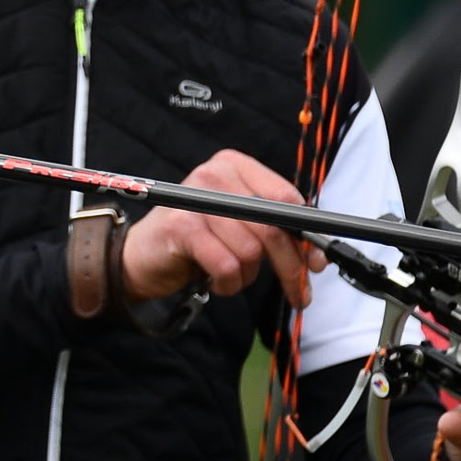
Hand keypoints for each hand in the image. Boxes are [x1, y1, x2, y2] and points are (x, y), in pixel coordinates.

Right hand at [119, 151, 314, 305]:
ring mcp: (196, 199)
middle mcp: (215, 174)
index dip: (306, 234)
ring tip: (230, 275)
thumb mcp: (239, 226)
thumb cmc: (198, 240)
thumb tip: (317, 254)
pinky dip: (227, 284)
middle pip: (273, 227)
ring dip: (246, 276)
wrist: (143, 256)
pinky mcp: (181, 227)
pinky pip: (226, 266)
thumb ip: (276, 230)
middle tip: (298, 294)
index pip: (286, 198)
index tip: (316, 264)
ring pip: (250, 252)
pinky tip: (215, 280)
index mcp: (234, 166)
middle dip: (290, 268)